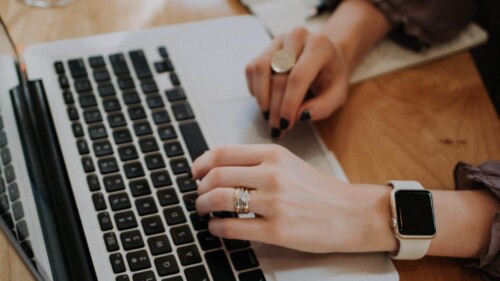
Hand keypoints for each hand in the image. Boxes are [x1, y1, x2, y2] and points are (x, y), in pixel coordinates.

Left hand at [191, 144, 394, 252]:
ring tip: (204, 210)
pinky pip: (233, 227)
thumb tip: (220, 169)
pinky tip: (216, 228)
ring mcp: (274, 203)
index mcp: (273, 155)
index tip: (195, 172)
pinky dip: (216, 228)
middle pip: (216, 176)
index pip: (222, 153)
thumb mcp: (289, 164)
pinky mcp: (277, 230)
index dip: (201, 163)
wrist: (351, 213)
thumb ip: (257, 163)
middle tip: (198, 195)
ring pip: (220, 200)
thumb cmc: (320, 190)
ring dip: (203, 206)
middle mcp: (272, 175)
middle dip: (200, 188)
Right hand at [245, 27, 349, 137]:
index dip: (289, 103)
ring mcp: (279, 40)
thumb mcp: (337, 94)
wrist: (327, 56)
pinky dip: (255, 89)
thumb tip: (299, 116)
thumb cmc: (332, 76)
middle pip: (278, 76)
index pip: (298, 77)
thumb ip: (322, 107)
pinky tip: (266, 100)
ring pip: (260, 69)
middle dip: (275, 107)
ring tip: (268, 115)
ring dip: (262, 97)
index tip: (285, 124)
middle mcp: (297, 37)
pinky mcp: (266, 48)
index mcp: (319, 46)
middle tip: (277, 127)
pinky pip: (252, 69)